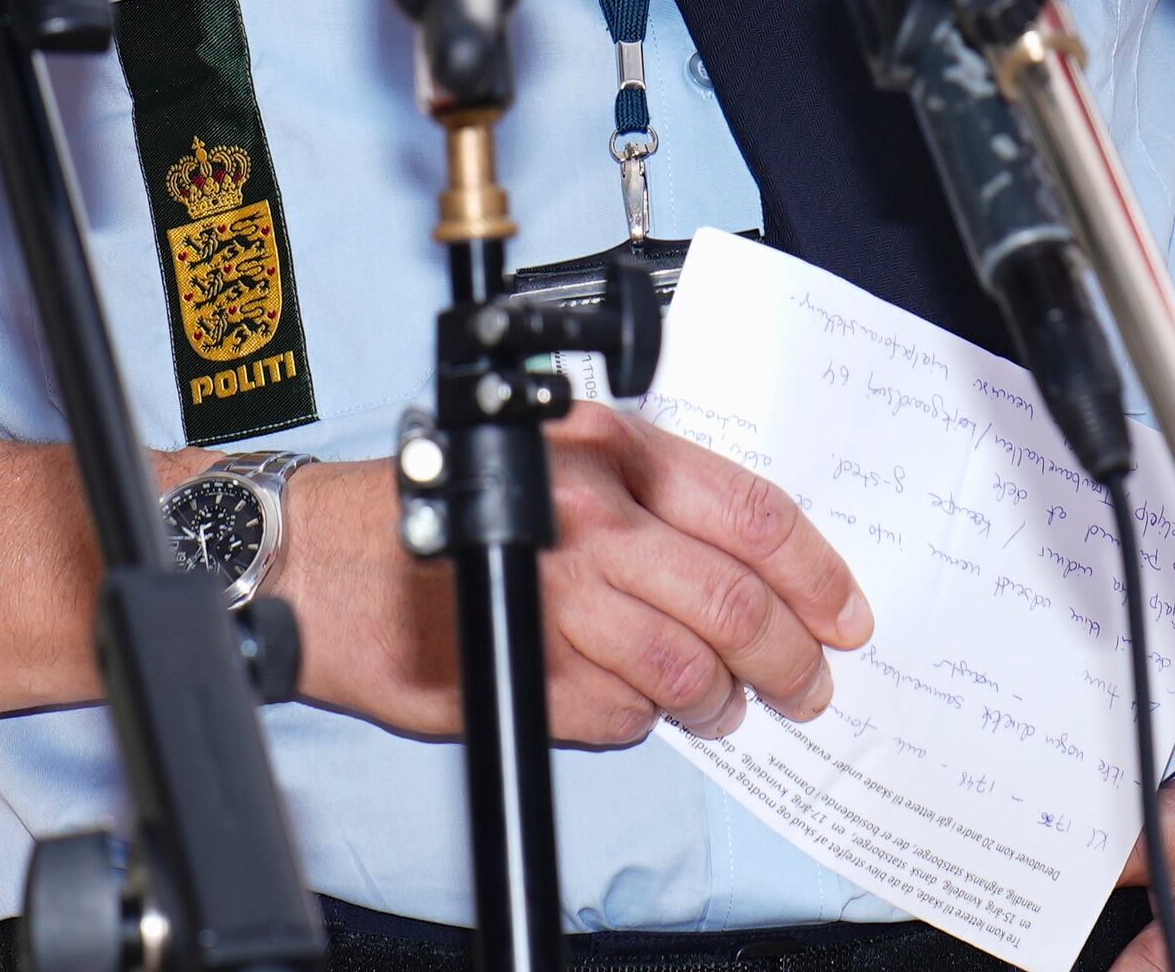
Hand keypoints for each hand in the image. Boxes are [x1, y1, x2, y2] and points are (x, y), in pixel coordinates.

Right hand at [279, 402, 872, 746]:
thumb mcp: (564, 457)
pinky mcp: (529, 674)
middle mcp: (590, 519)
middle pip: (735, 603)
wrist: (329, 561)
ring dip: (724, 701)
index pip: (752, 514)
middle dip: (791, 657)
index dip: (816, 574)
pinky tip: (641, 707)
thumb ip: (656, 495)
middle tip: (808, 684)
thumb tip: (757, 562)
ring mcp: (561, 600)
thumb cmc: (447, 502)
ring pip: (689, 670)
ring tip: (729, 708)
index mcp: (612, 451)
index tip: (845, 614)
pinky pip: (624, 717)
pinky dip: (646, 722)